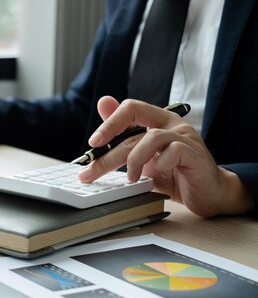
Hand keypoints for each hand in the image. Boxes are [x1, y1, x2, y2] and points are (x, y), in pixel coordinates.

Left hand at [78, 96, 252, 216]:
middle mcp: (172, 124)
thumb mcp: (141, 156)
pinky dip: (161, 164)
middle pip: (133, 132)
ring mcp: (186, 138)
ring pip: (152, 138)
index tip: (92, 143)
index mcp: (157, 120)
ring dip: (134, 160)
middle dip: (108, 155)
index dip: (110, 123)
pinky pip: (175, 151)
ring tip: (130, 178)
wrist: (206, 194)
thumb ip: (123, 134)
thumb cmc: (173, 173)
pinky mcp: (196, 154)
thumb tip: (102, 103)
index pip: (131, 108)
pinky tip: (159, 176)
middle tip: (91, 172)